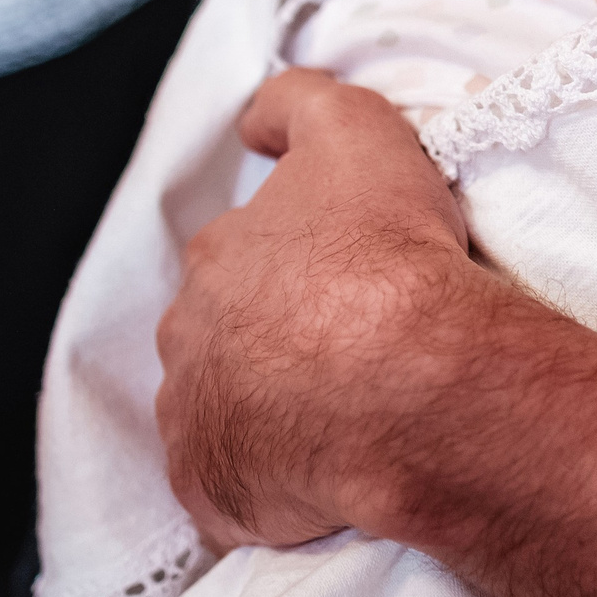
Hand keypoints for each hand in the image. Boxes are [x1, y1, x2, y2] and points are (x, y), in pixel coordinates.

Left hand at [155, 67, 596, 596]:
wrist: (409, 379)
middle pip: (221, 338)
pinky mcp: (212, 490)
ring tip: (338, 425)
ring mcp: (194, 418)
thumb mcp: (355, 131)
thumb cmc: (387, 255)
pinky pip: (227, 491)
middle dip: (267, 346)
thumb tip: (256, 122)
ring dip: (263, 418)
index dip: (293, 271)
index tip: (340, 286)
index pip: (240, 260)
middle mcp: (187, 335)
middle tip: (344, 359)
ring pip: (220, 415)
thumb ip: (299, 104)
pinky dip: (264, 487)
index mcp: (217, 257)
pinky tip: (320, 478)